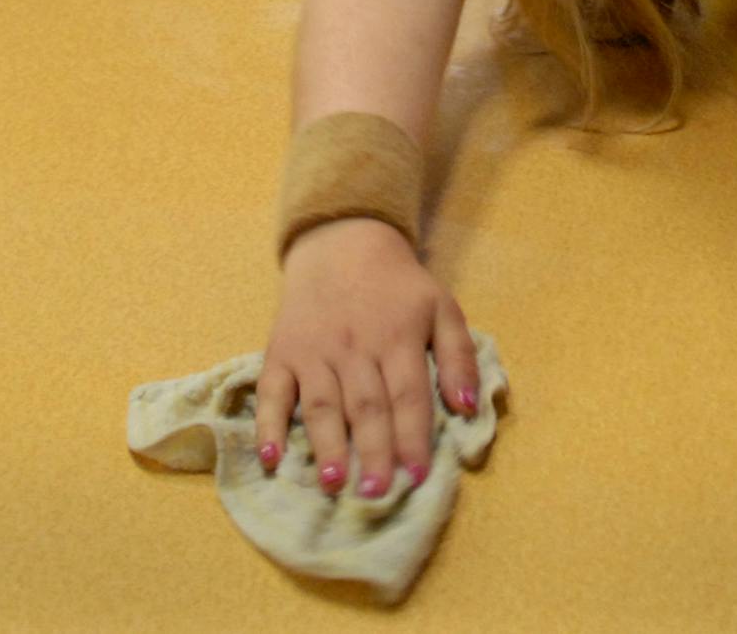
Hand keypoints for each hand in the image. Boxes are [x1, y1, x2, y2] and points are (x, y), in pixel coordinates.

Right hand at [254, 218, 481, 498]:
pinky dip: (268, 426)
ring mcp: (314, 351)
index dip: (413, 436)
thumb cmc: (398, 287)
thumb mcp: (441, 308)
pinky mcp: (282, 352)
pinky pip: (272, 392)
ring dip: (327, 445)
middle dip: (373, 452)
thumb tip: (467, 407)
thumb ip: (458, 356)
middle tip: (377, 493)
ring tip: (334, 483)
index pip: (408, 394)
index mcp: (397, 337)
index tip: (418, 475)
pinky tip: (272, 458)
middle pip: (366, 406)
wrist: (342, 244)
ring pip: (321, 404)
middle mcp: (354, 347)